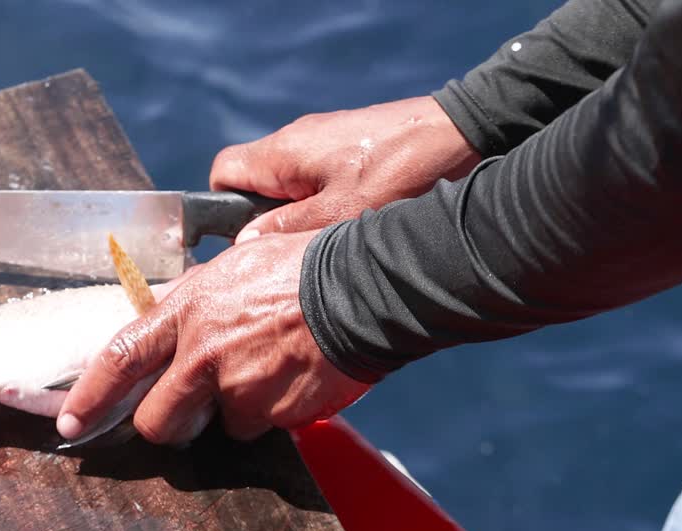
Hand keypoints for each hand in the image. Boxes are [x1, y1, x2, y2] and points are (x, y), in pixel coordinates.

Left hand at [56, 231, 368, 445]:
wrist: (365, 288)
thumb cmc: (306, 267)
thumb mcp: (236, 266)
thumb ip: (197, 299)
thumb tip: (172, 315)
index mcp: (189, 308)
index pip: (121, 357)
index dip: (91, 395)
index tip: (73, 421)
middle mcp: (203, 351)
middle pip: (157, 419)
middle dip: (166, 424)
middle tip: (187, 412)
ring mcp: (238, 386)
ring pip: (216, 424)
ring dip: (233, 411)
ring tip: (265, 370)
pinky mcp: (272, 412)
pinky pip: (261, 425)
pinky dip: (272, 411)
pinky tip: (292, 377)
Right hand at [210, 95, 480, 240]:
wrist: (459, 134)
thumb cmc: (400, 172)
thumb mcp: (339, 215)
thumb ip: (286, 230)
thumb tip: (243, 246)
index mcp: (283, 152)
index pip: (223, 172)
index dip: (222, 207)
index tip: (244, 238)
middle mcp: (295, 139)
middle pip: (254, 180)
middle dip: (265, 218)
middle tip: (292, 246)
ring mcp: (322, 138)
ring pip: (287, 182)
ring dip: (298, 212)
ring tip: (327, 235)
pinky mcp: (347, 143)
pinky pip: (315, 176)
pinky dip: (323, 200)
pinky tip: (351, 220)